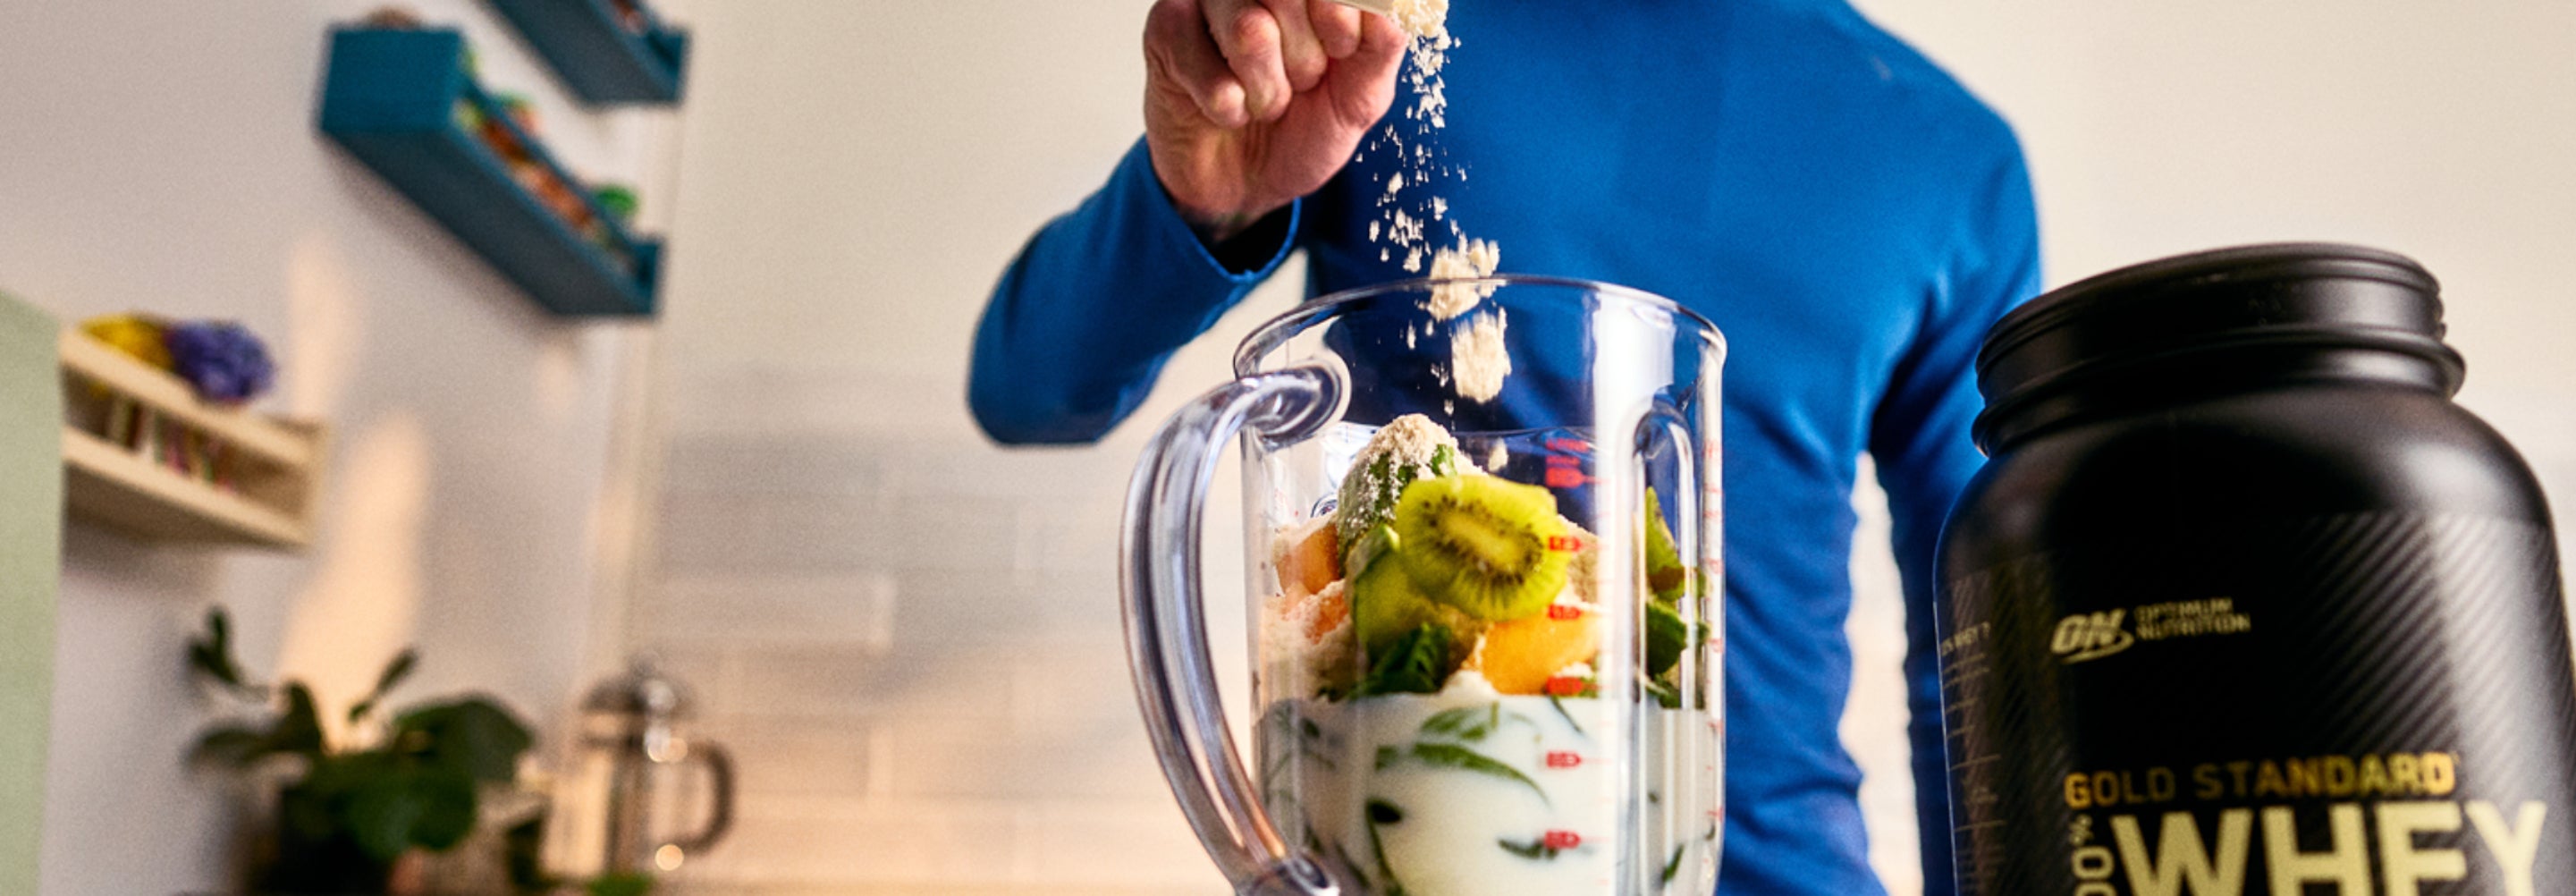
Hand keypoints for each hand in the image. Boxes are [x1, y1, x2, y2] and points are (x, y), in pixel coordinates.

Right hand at [1144, 0, 1407, 241]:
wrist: (1244, 185)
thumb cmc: (1300, 131)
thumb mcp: (1358, 99)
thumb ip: (1379, 51)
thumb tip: (1389, 14)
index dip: (1342, 17)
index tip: (1342, 49)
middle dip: (1307, 60)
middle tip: (1298, 83)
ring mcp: (1206, 0)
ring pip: (1250, 29)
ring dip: (1267, 90)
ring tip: (1262, 103)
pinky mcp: (1165, 31)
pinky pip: (1207, 70)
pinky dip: (1228, 107)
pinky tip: (1226, 111)